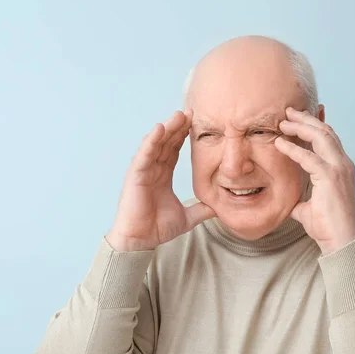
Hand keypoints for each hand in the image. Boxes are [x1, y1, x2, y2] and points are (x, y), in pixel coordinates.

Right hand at [107, 111, 215, 251]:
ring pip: (156, 144)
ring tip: (179, 115)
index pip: (174, 150)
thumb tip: (219, 208)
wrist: (141, 241)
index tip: (196, 123)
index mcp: (163, 175)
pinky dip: (151, 141)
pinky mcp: (135, 176)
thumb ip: (201, 210)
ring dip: (166, 129)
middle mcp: (152, 170)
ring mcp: (143, 171)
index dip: (184, 136)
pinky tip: (160, 129)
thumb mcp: (187, 217)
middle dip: (177, 127)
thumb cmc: (156, 229)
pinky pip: (144, 155)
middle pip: (166, 143)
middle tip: (191, 112)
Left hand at [274, 107, 354, 253]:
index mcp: (341, 167)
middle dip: (306, 118)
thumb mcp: (308, 205)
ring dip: (301, 127)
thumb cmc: (326, 225)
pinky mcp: (330, 178)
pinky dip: (293, 148)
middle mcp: (343, 164)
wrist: (340, 240)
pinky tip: (280, 143)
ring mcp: (339, 169)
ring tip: (282, 122)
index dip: (315, 123)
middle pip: (326, 131)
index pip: (329, 138)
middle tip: (288, 111)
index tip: (298, 116)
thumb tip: (286, 199)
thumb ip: (299, 196)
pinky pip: (309, 157)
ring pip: (321, 137)